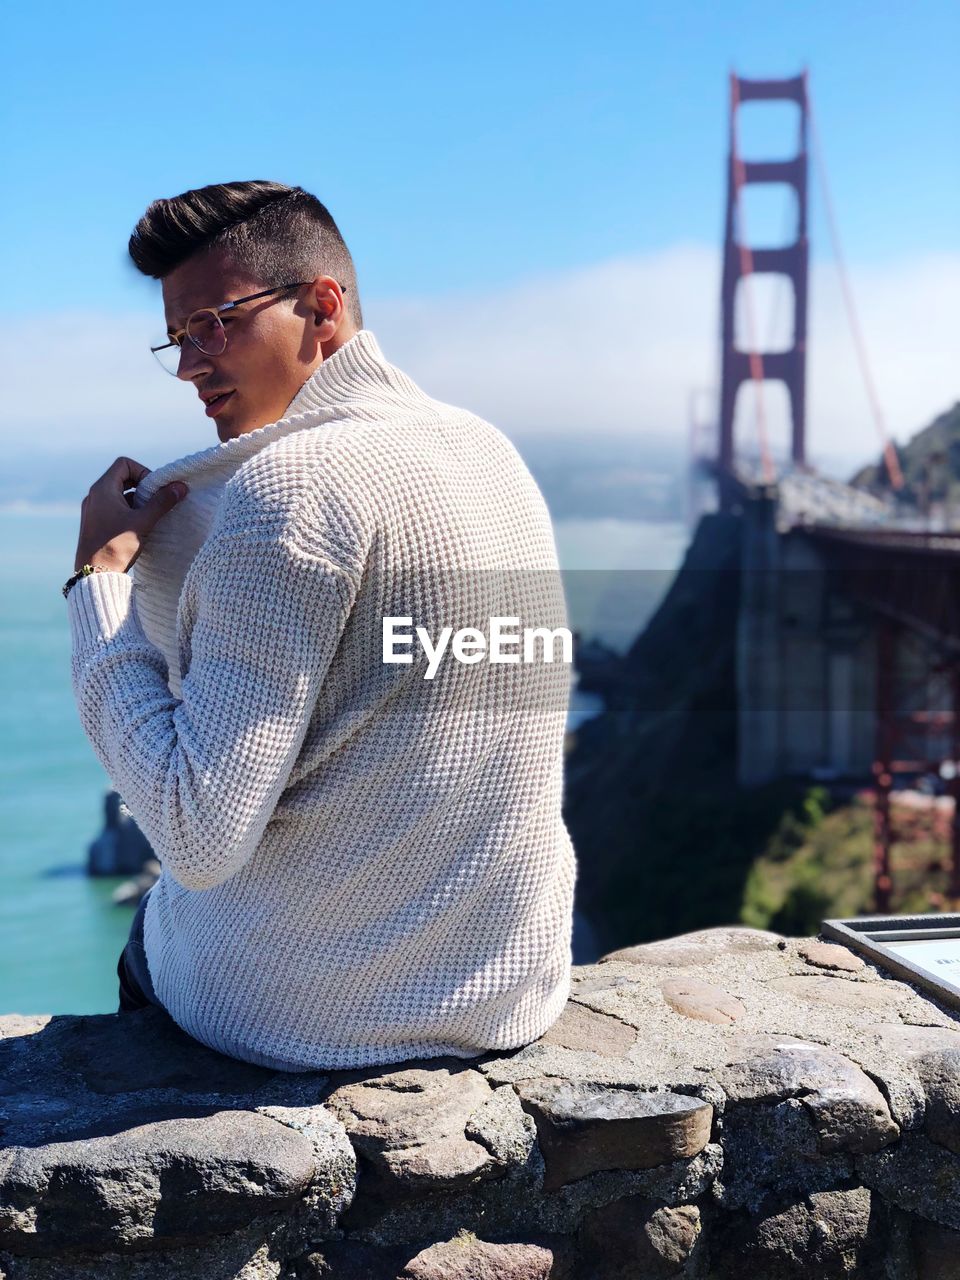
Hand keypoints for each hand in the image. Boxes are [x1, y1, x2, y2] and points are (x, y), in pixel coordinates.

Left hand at [74, 456, 188, 574]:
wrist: (94, 575)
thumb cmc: (116, 547)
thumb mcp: (143, 522)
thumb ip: (162, 502)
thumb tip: (180, 486)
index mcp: (102, 489)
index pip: (125, 464)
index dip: (144, 472)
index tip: (155, 490)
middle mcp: (95, 495)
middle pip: (122, 477)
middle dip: (143, 487)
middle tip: (157, 502)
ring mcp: (93, 509)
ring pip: (119, 494)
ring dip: (137, 501)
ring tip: (150, 517)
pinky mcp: (95, 523)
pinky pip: (114, 508)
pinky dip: (129, 511)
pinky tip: (139, 528)